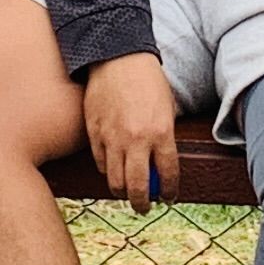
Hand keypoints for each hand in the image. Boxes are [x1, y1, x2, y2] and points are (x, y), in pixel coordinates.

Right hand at [83, 53, 181, 207]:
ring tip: (127, 192)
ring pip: (115, 181)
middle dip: (143, 203)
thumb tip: (161, 166)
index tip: (168, 198)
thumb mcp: (167, 109)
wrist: (118, 57)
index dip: (169, 192)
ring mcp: (112, 138)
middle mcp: (137, 140)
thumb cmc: (147, 81)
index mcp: (161, 132)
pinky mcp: (94, 132)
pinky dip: (106, 170)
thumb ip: (165, 138)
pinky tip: (112, 167)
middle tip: (144, 207)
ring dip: (122, 192)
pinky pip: (99, 162)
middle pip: (138, 187)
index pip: (168, 175)